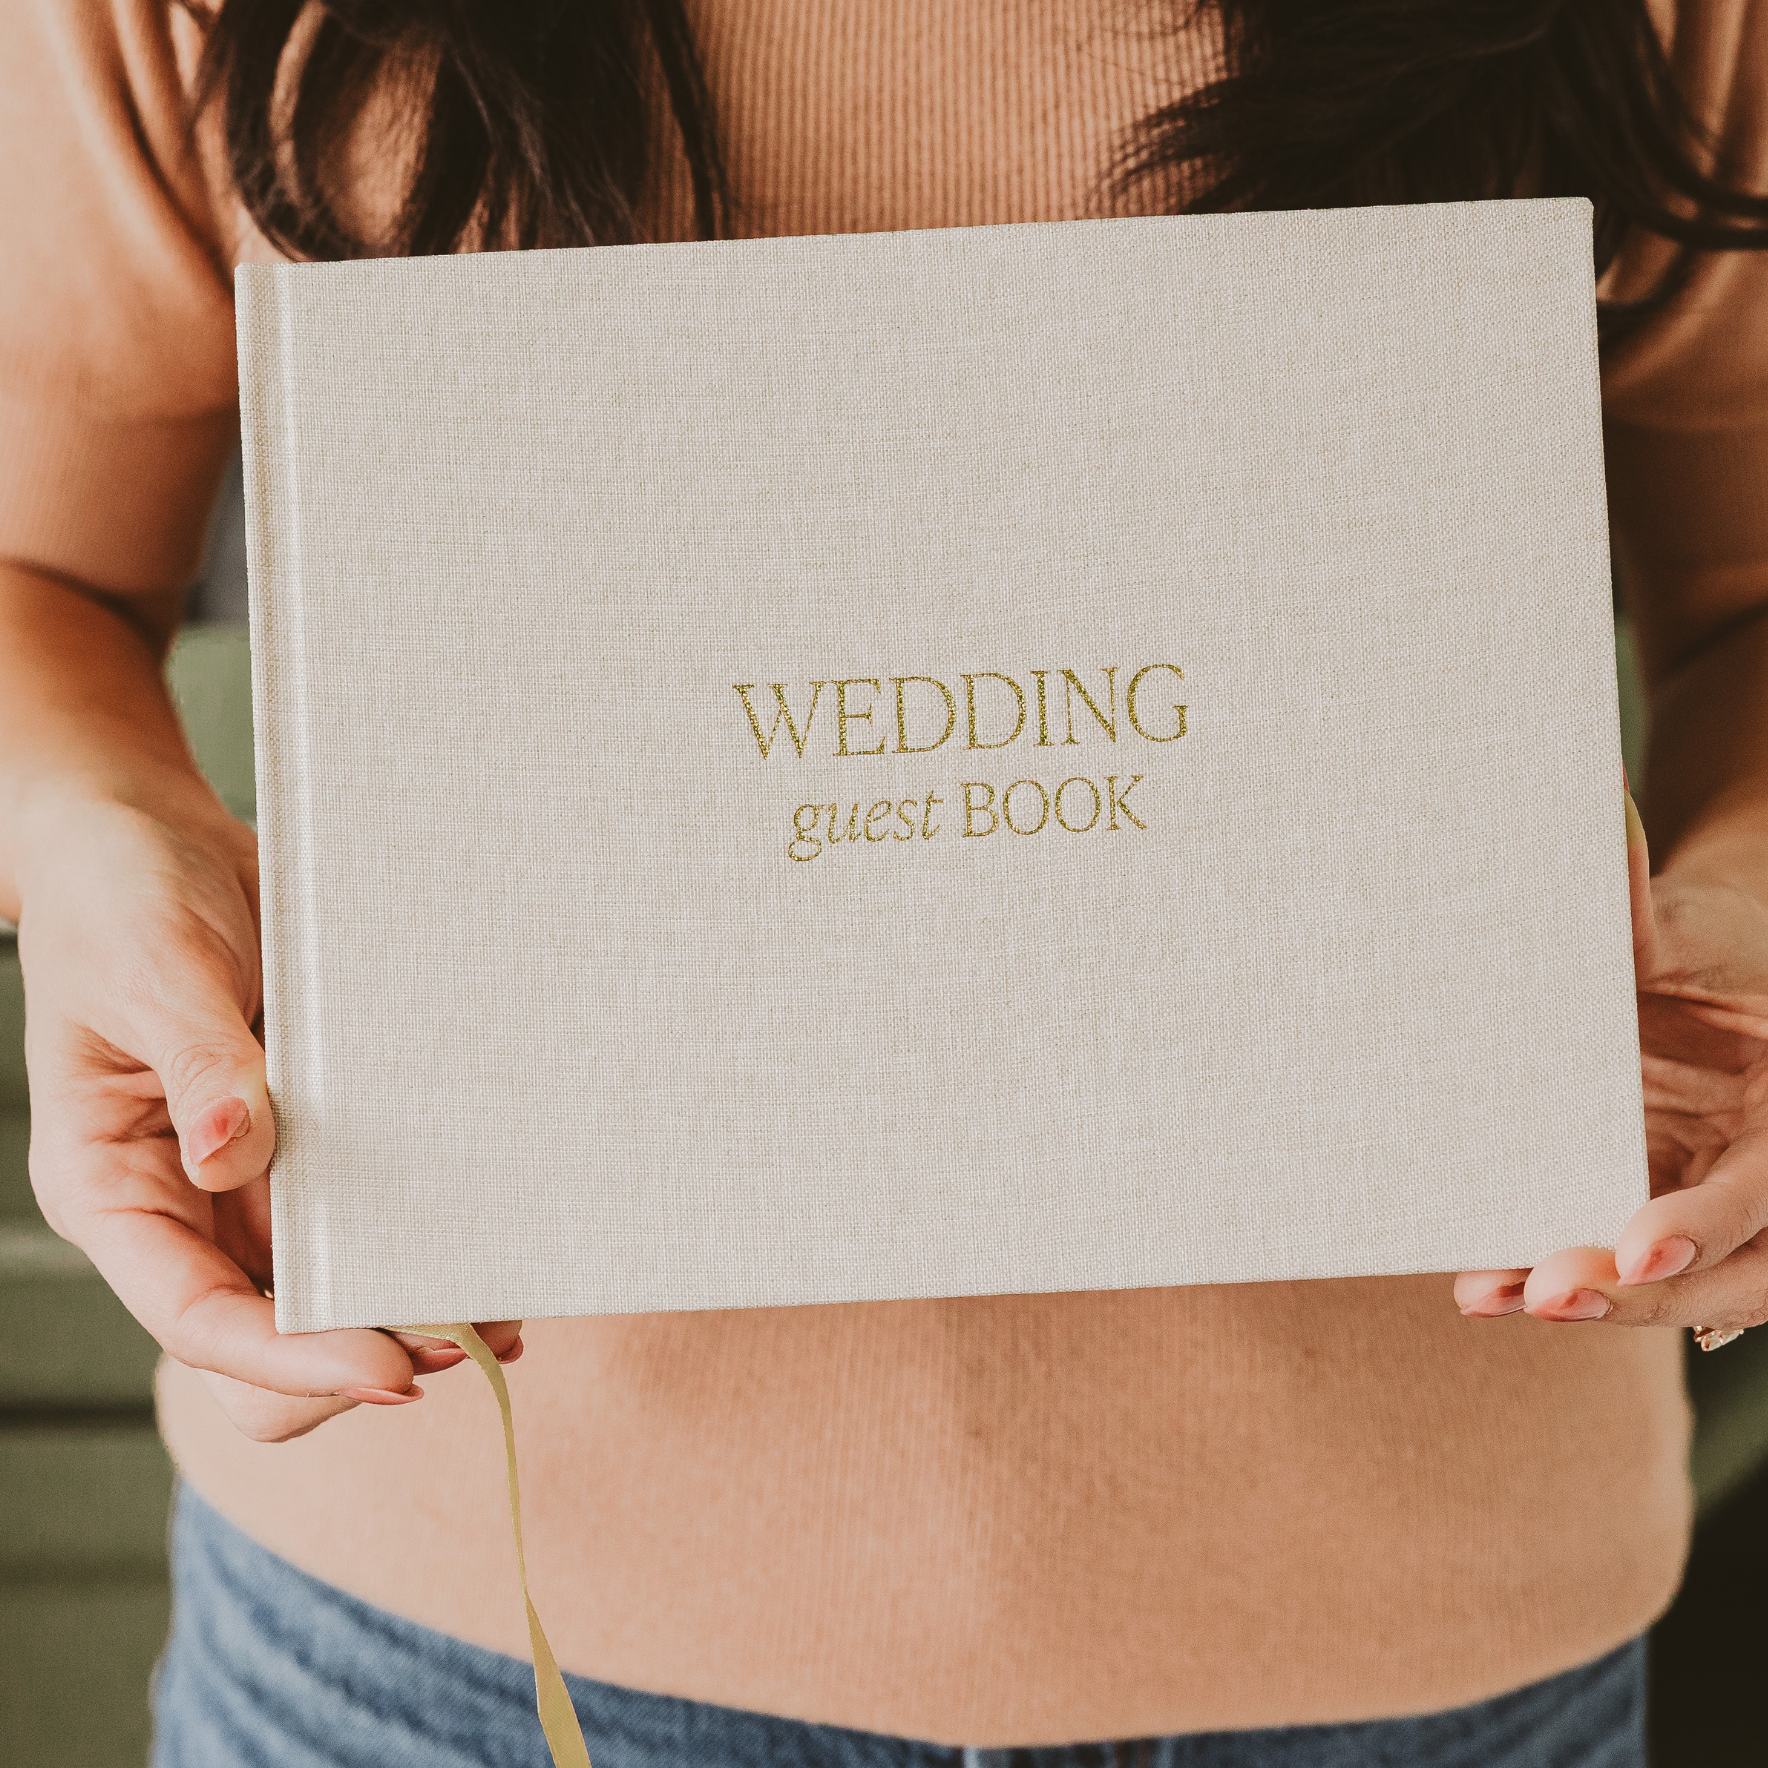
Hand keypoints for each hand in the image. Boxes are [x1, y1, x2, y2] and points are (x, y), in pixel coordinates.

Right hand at [18, 787, 520, 1440]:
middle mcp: (186, 1202)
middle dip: (359, 1353)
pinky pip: (369, 1210)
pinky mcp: (312, 1138)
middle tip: (460, 1341)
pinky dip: (428, 1235)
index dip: (294, 1360)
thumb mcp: (151, 969)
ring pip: (330, 1287)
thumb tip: (232, 1153)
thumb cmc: (121, 897)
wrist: (154, 837)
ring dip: (410, 1306)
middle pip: (268, 1334)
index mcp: (117, 1187)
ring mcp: (254, 1179)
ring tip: (501, 1311)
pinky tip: (491, 1242)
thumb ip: (198, 1063)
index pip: (199, 1318)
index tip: (391, 1372)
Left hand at [1456, 783, 1767, 1333]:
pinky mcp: (1661, 1211)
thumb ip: (1632, 896)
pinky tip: (1486, 1285)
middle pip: (1729, 1272)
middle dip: (1635, 1293)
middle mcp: (1762, 1169)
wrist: (1719, 966)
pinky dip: (1562, 1276)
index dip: (1703, 1224)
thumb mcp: (1679, 928)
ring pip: (1680, 1290)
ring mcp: (1715, 1198)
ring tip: (1488, 1293)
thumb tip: (1592, 799)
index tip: (1633, 1251)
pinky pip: (1623, 1264)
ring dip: (1591, 1301)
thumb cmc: (1710, 943)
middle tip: (1543, 1292)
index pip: (1762, 1190)